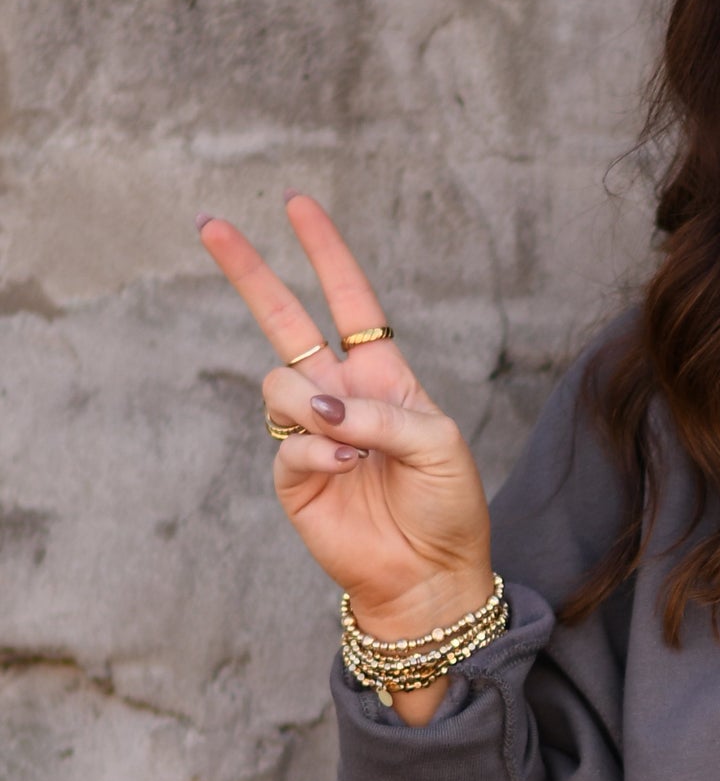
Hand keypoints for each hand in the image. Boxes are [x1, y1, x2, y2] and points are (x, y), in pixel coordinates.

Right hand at [198, 194, 494, 714]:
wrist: (430, 577)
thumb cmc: (448, 508)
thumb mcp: (439, 445)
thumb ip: (384, 412)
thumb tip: (323, 403)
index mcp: (382, 375)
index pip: (348, 299)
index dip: (324, 251)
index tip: (297, 204)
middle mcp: (341, 395)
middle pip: (283, 320)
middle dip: (248, 271)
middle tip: (209, 224)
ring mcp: (313, 434)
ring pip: (279, 385)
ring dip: (312, 404)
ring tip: (352, 441)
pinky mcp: (295, 478)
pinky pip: (288, 443)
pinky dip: (317, 451)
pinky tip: (346, 467)